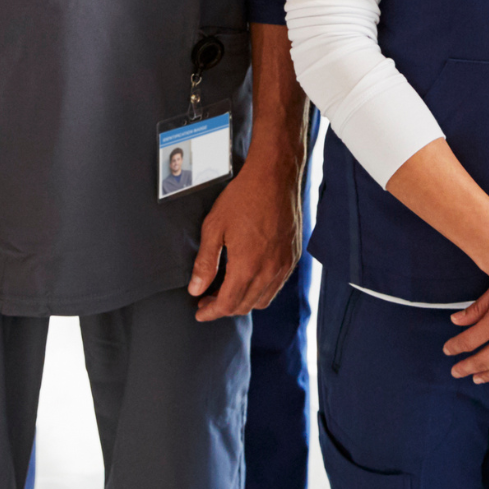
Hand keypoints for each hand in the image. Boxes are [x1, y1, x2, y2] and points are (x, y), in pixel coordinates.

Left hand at [189, 141, 302, 321]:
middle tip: (207, 298)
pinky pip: (276, 285)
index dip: (210, 312)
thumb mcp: (214, 227)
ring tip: (227, 289)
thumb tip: (195, 289)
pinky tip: (248, 275)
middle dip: (224, 308)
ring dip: (243, 301)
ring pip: (262, 299)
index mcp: (247, 266)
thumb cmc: (243, 197)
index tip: (199, 312)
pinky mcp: (293, 256)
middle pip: (245, 306)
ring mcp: (284, 265)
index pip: (227, 305)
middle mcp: (269, 271)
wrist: (275, 176)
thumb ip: (205, 263)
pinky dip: (260, 289)